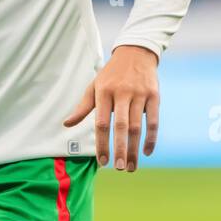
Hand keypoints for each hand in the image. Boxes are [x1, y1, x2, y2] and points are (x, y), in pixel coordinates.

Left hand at [63, 44, 159, 171]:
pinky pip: (154, 121)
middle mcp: (122, 93)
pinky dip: (151, 138)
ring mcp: (139, 94)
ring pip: (137, 126)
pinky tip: (147, 152)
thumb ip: (83, 107)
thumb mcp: (94, 86)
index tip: (102, 162)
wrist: (135, 52)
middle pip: (121, 127)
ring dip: (134, 149)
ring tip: (131, 167)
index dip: (102, 144)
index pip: (101, 123)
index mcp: (104, 92)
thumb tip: (66, 124)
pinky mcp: (154, 95)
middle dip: (119, 149)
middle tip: (119, 168)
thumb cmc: (111, 74)